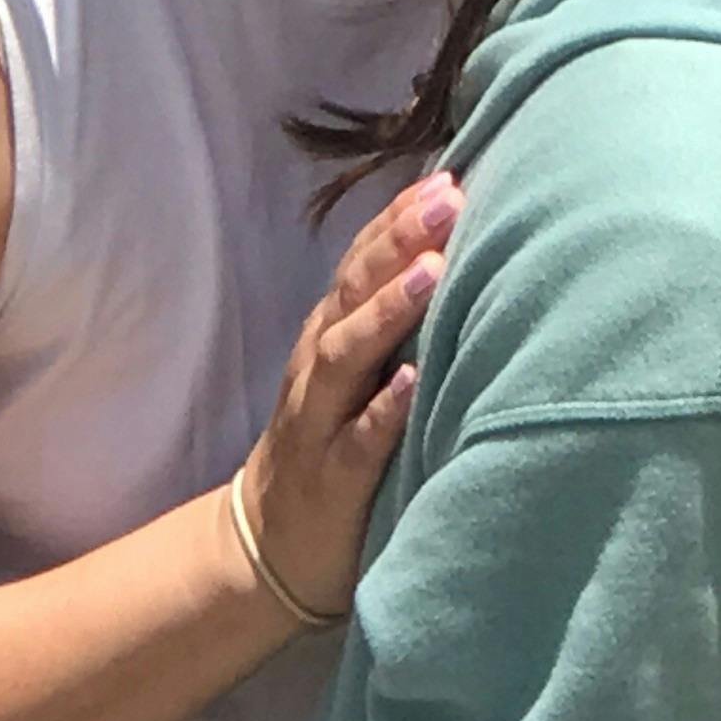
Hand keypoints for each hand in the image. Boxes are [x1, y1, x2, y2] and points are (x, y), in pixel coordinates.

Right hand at [236, 171, 457, 623]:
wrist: (269, 546)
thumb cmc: (335, 441)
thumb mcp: (357, 372)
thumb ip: (391, 316)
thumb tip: (450, 248)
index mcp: (332, 333)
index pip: (362, 261)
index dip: (399, 217)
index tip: (448, 175)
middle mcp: (321, 366)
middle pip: (354, 292)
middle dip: (400, 241)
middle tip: (450, 197)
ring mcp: (320, 422)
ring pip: (347, 356)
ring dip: (389, 310)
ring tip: (433, 270)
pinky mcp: (332, 481)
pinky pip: (357, 442)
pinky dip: (384, 410)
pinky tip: (413, 382)